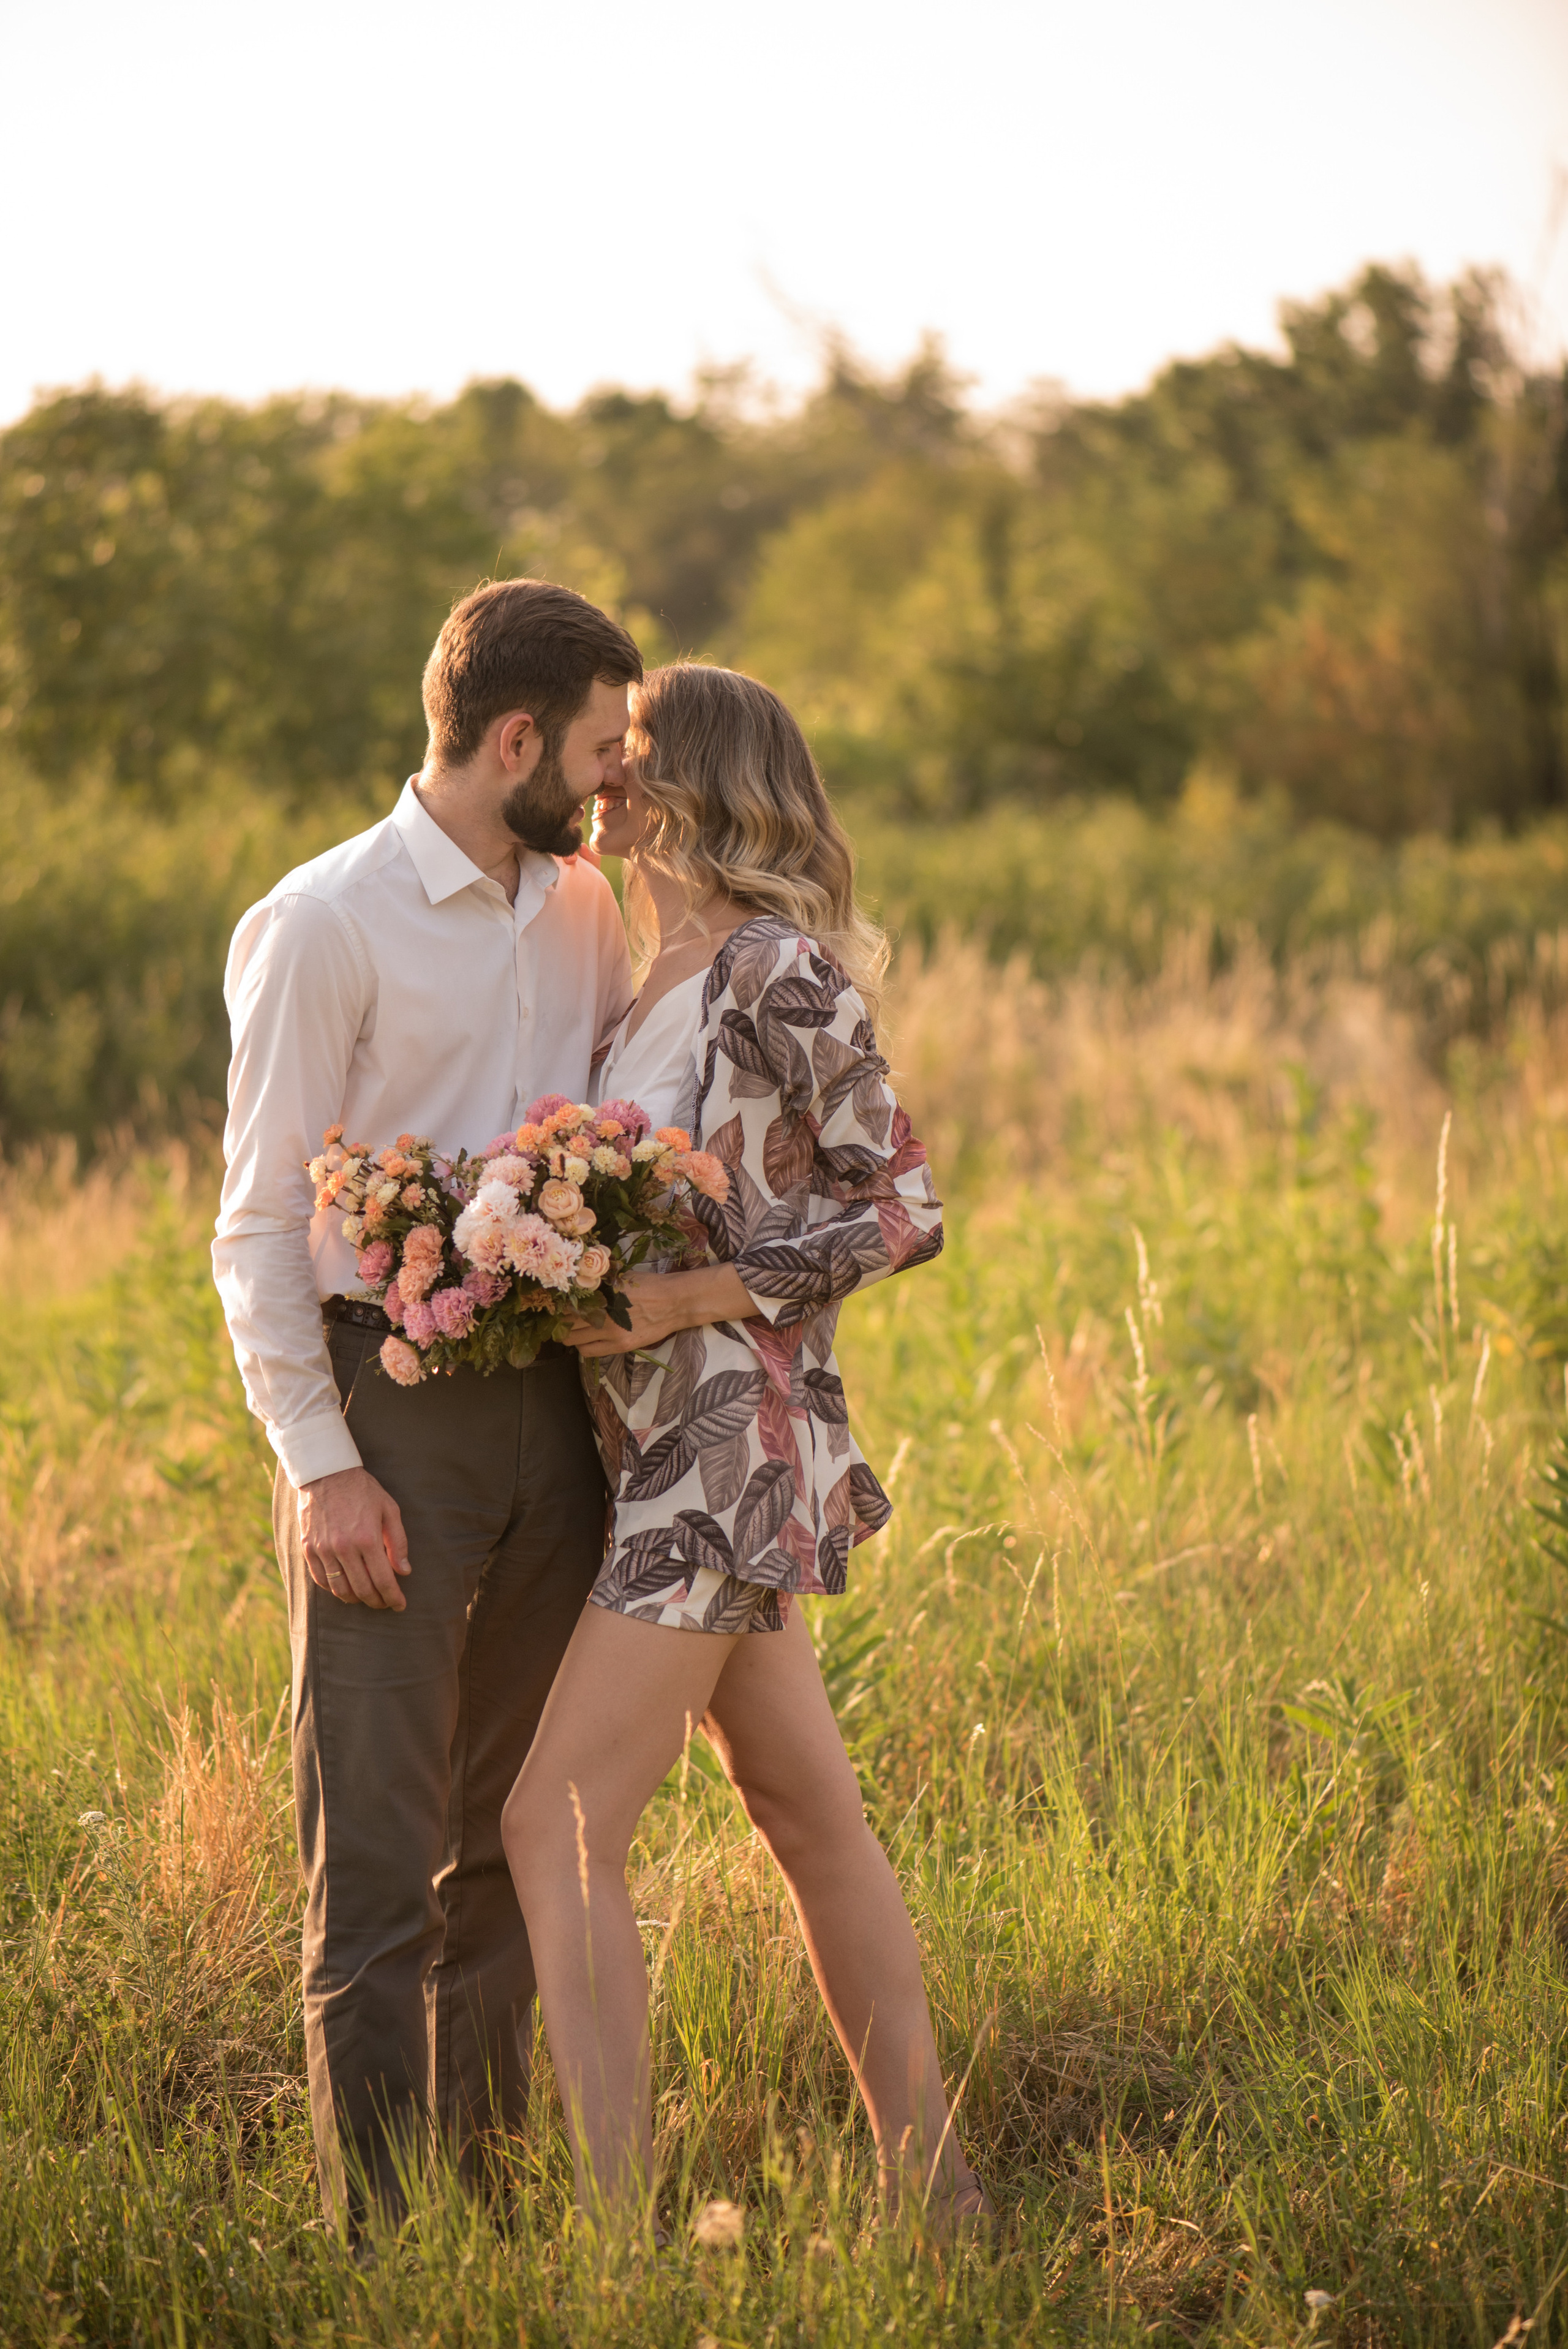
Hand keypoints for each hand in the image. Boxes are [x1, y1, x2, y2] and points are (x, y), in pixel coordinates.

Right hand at [297, 1466, 410, 1609]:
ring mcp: (323, 1549)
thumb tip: (404, 1571)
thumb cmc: (363, 1490)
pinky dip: (334, 1589)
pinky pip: (320, 1579)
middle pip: (362, 1589)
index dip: (393, 1597)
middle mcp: (343, 1547)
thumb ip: (398, 1542)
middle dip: (377, 1601)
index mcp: (367, 1538)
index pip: (383, 1580)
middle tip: (385, 1603)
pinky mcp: (307, 1548)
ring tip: (366, 1597)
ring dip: (355, 1599)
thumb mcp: (389, 1509)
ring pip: (340, 1589)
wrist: (326, 1473)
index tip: (400, 1605)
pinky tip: (345, 1588)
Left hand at [560, 1263, 755, 1356]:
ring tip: (575, 1330)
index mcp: (602, 1295)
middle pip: (565, 1323)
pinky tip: (589, 1339)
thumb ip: (598, 1284)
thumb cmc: (648, 1285)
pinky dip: (583, 1346)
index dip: (557, 1306)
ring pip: (573, 1341)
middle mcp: (603, 1314)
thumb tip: (576, 1284)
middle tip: (561, 1319)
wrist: (674, 1302)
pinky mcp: (621, 1346)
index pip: (566, 1304)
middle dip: (560, 1322)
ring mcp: (611, 1333)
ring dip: (570, 1336)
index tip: (555, 1306)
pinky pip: (589, 1352)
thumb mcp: (620, 1278)